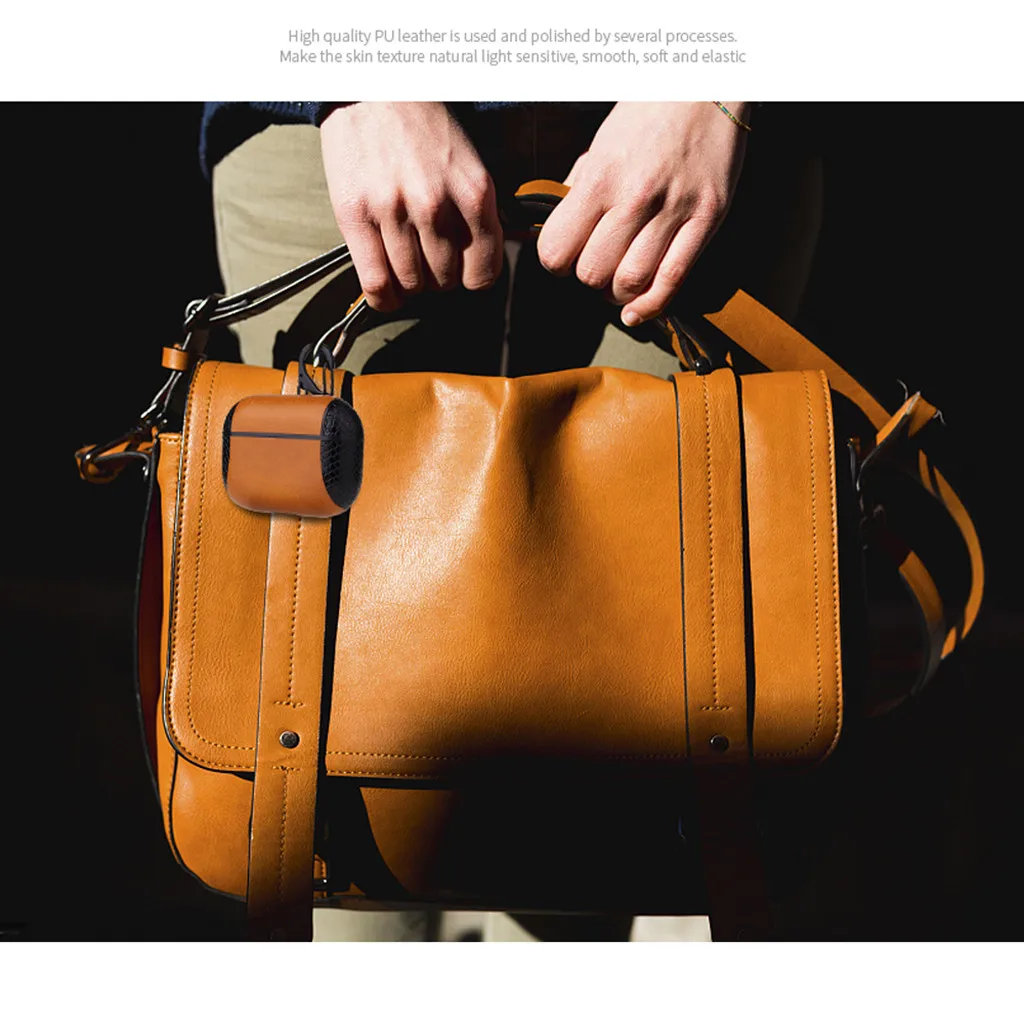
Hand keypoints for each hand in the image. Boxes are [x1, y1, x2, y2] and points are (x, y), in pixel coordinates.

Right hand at [320, 102, 502, 311]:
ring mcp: (394, 211)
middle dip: (439, 277)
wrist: (371, 87)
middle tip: (428, 258)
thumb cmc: (422, 127)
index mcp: (473, 193)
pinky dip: (384, 296)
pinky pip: (376, 282)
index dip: (473, 278)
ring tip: (405, 262)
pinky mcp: (356, 215)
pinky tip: (386, 289)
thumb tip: (487, 259)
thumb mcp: (468, 164)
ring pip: (412, 285)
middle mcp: (436, 205)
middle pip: (446, 281)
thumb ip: (478, 212)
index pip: (484, 272)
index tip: (464, 272)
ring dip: (410, 284)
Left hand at [536, 101, 749, 324]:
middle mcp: (635, 196)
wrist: (708, 84)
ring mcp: (675, 210)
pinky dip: (650, 306)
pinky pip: (674, 279)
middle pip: (593, 273)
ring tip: (618, 281)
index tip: (564, 258)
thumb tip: (561, 232)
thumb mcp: (600, 145)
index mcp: (600, 176)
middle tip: (596, 265)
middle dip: (588, 278)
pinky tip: (636, 312)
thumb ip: (579, 190)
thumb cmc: (648, 114)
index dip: (556, 262)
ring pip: (631, 282)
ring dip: (618, 293)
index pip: (557, 250)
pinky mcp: (707, 219)